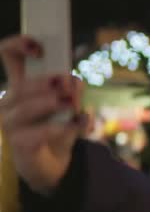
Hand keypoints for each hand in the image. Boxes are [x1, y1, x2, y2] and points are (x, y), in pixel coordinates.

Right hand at [0, 35, 85, 194]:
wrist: (54, 167)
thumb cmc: (58, 131)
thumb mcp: (70, 107)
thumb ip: (73, 91)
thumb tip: (74, 82)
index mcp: (21, 88)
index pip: (9, 56)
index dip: (19, 44)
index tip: (38, 47)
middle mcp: (9, 104)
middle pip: (20, 86)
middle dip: (46, 83)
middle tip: (67, 84)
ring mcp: (10, 126)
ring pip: (25, 108)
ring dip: (52, 103)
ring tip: (71, 104)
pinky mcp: (19, 145)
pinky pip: (37, 134)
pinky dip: (62, 128)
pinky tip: (78, 124)